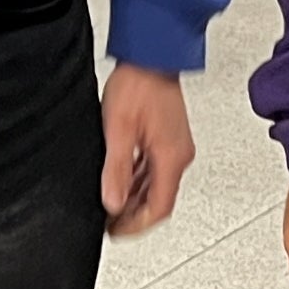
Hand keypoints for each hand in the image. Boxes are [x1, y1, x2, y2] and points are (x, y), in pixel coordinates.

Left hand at [100, 64, 195, 237]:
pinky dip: (139, 181)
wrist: (151, 56)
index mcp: (171, 158)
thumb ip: (117, 170)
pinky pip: (156, 169)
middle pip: (159, 200)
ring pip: (157, 186)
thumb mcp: (118, 130)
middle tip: (110, 222)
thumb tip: (113, 203)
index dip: (137, 226)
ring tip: (112, 204)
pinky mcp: (169, 138)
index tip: (116, 232)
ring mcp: (176, 147)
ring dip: (136, 199)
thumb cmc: (138, 85)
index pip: (159, 209)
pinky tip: (123, 181)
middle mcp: (179, 155)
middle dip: (134, 215)